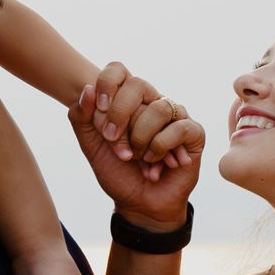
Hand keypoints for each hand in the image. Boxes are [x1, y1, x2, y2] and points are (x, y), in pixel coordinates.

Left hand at [82, 62, 203, 170]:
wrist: (139, 204)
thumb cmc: (117, 173)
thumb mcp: (91, 146)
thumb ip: (81, 118)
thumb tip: (87, 87)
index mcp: (128, 100)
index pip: (118, 71)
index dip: (107, 85)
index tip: (100, 111)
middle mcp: (153, 102)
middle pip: (137, 85)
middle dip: (120, 117)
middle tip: (114, 142)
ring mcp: (175, 116)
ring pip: (158, 108)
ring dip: (141, 138)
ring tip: (138, 158)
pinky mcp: (193, 133)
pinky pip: (178, 127)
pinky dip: (161, 148)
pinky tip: (157, 164)